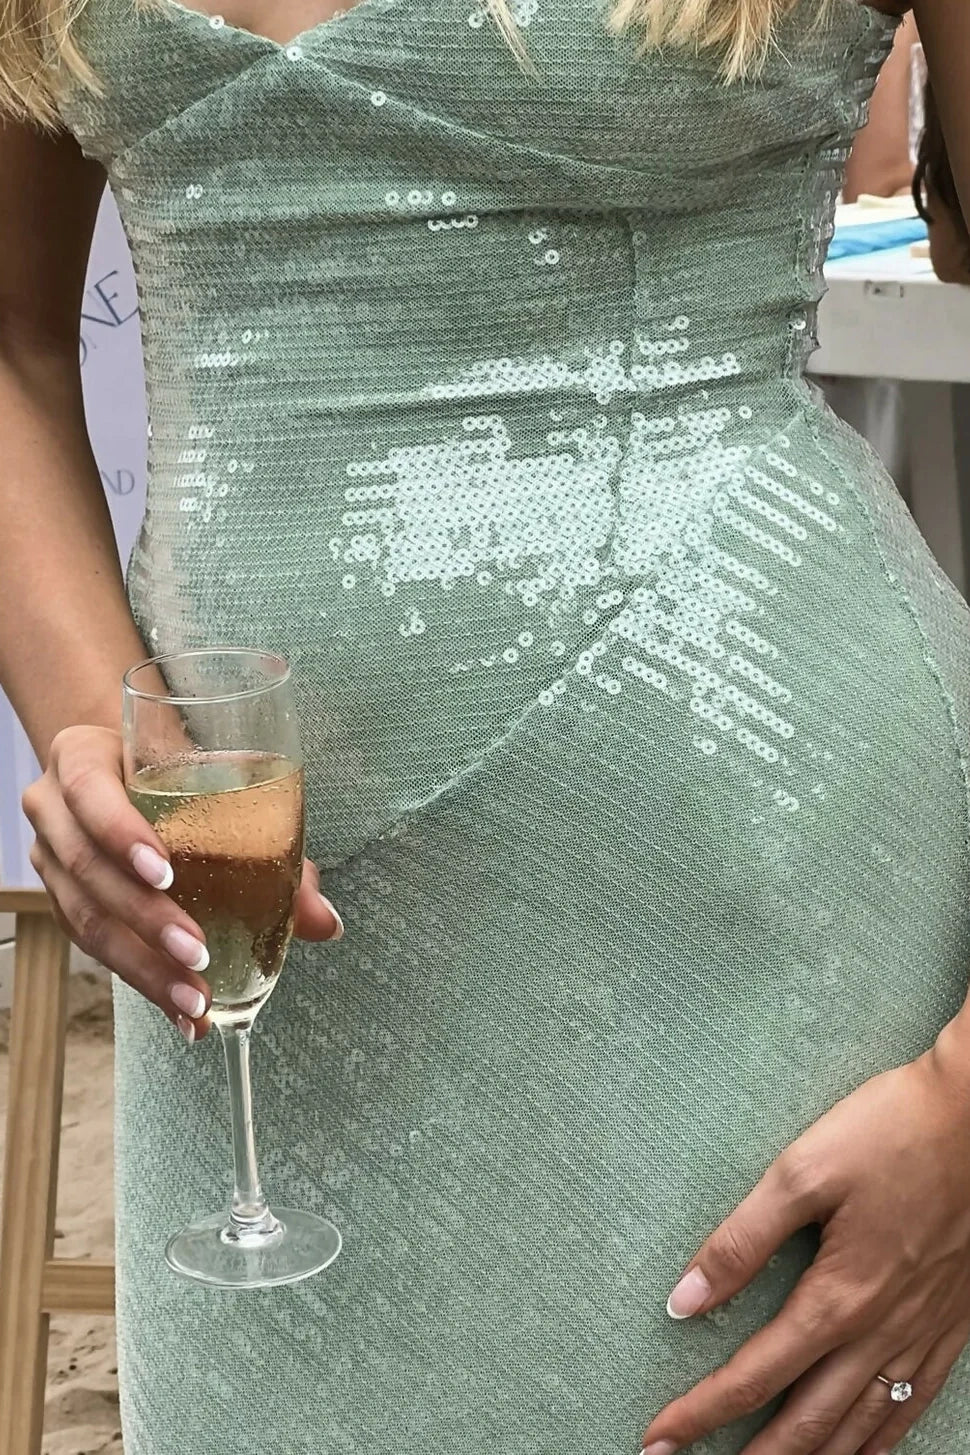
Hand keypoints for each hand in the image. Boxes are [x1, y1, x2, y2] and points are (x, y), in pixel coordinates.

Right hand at [22, 724, 341, 1042]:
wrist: (127, 767)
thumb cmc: (178, 768)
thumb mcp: (216, 779)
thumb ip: (273, 841)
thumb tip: (327, 922)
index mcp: (80, 758)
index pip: (88, 791)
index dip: (122, 833)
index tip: (167, 873)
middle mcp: (53, 810)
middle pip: (88, 869)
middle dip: (147, 919)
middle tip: (199, 953)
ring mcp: (50, 861)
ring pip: (86, 920)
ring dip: (145, 967)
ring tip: (194, 1000)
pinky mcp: (63, 903)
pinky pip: (95, 948)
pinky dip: (145, 982)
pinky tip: (183, 1015)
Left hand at [640, 1040, 969, 1454]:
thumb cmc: (890, 1132)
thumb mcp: (802, 1171)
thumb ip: (741, 1241)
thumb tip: (683, 1301)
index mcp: (839, 1296)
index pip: (754, 1376)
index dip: (702, 1412)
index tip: (659, 1437)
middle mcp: (882, 1331)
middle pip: (807, 1422)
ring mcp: (923, 1333)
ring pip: (860, 1428)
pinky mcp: (952, 1324)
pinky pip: (913, 1406)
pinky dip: (878, 1443)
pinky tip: (861, 1452)